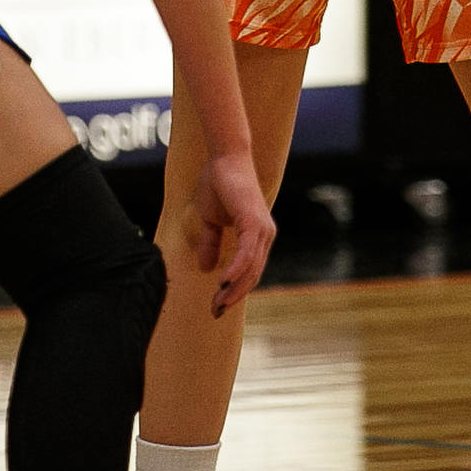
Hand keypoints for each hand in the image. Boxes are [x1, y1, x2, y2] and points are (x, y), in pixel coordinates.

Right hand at [189, 149, 277, 316]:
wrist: (223, 158)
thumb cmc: (218, 184)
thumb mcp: (210, 220)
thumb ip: (211, 243)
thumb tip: (205, 269)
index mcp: (257, 236)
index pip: (249, 272)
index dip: (234, 291)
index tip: (217, 307)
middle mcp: (264, 235)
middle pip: (252, 276)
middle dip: (233, 296)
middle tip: (215, 312)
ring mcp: (262, 229)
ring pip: (251, 269)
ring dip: (234, 289)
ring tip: (218, 304)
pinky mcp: (254, 222)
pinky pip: (247, 253)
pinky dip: (236, 270)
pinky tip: (223, 283)